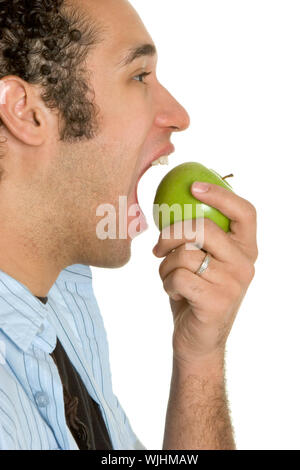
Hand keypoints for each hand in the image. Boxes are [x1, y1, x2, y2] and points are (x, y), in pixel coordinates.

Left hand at [152, 182, 257, 367]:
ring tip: (169, 278)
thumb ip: (198, 238)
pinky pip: (178, 277)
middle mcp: (245, 264)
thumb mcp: (203, 261)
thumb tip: (172, 203)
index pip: (245, 212)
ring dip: (165, 267)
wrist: (198, 340)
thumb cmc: (196, 293)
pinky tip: (175, 293)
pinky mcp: (216, 301)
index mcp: (246, 249)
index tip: (194, 187)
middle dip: (171, 234)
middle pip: (204, 228)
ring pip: (185, 255)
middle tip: (157, 247)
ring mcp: (233, 283)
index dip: (221, 195)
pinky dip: (166, 284)